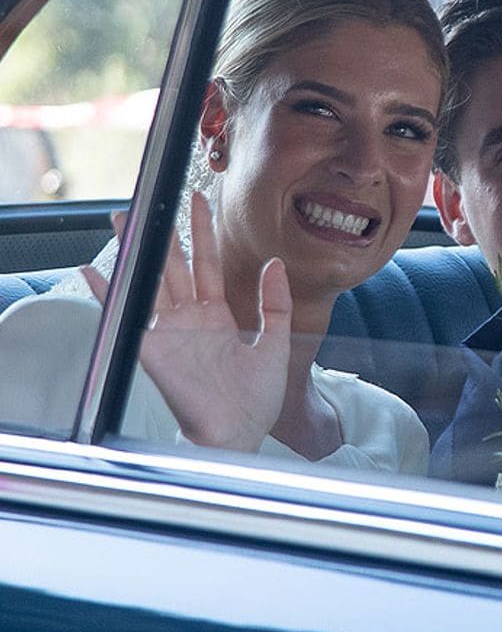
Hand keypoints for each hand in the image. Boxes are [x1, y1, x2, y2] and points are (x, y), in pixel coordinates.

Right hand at [83, 193, 291, 452]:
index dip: (202, 233)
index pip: (207, 264)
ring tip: (126, 220)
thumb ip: (275, 302)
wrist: (241, 432)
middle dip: (166, 233)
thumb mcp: (276, 340)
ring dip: (138, 251)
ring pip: (151, 281)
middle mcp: (190, 320)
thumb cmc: (258, 397)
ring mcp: (170, 333)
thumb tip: (276, 263)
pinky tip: (96, 271)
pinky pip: (129, 317)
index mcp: (217, 316)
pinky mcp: (153, 350)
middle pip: (174, 266)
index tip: (198, 201)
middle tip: (157, 199)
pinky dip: (110, 293)